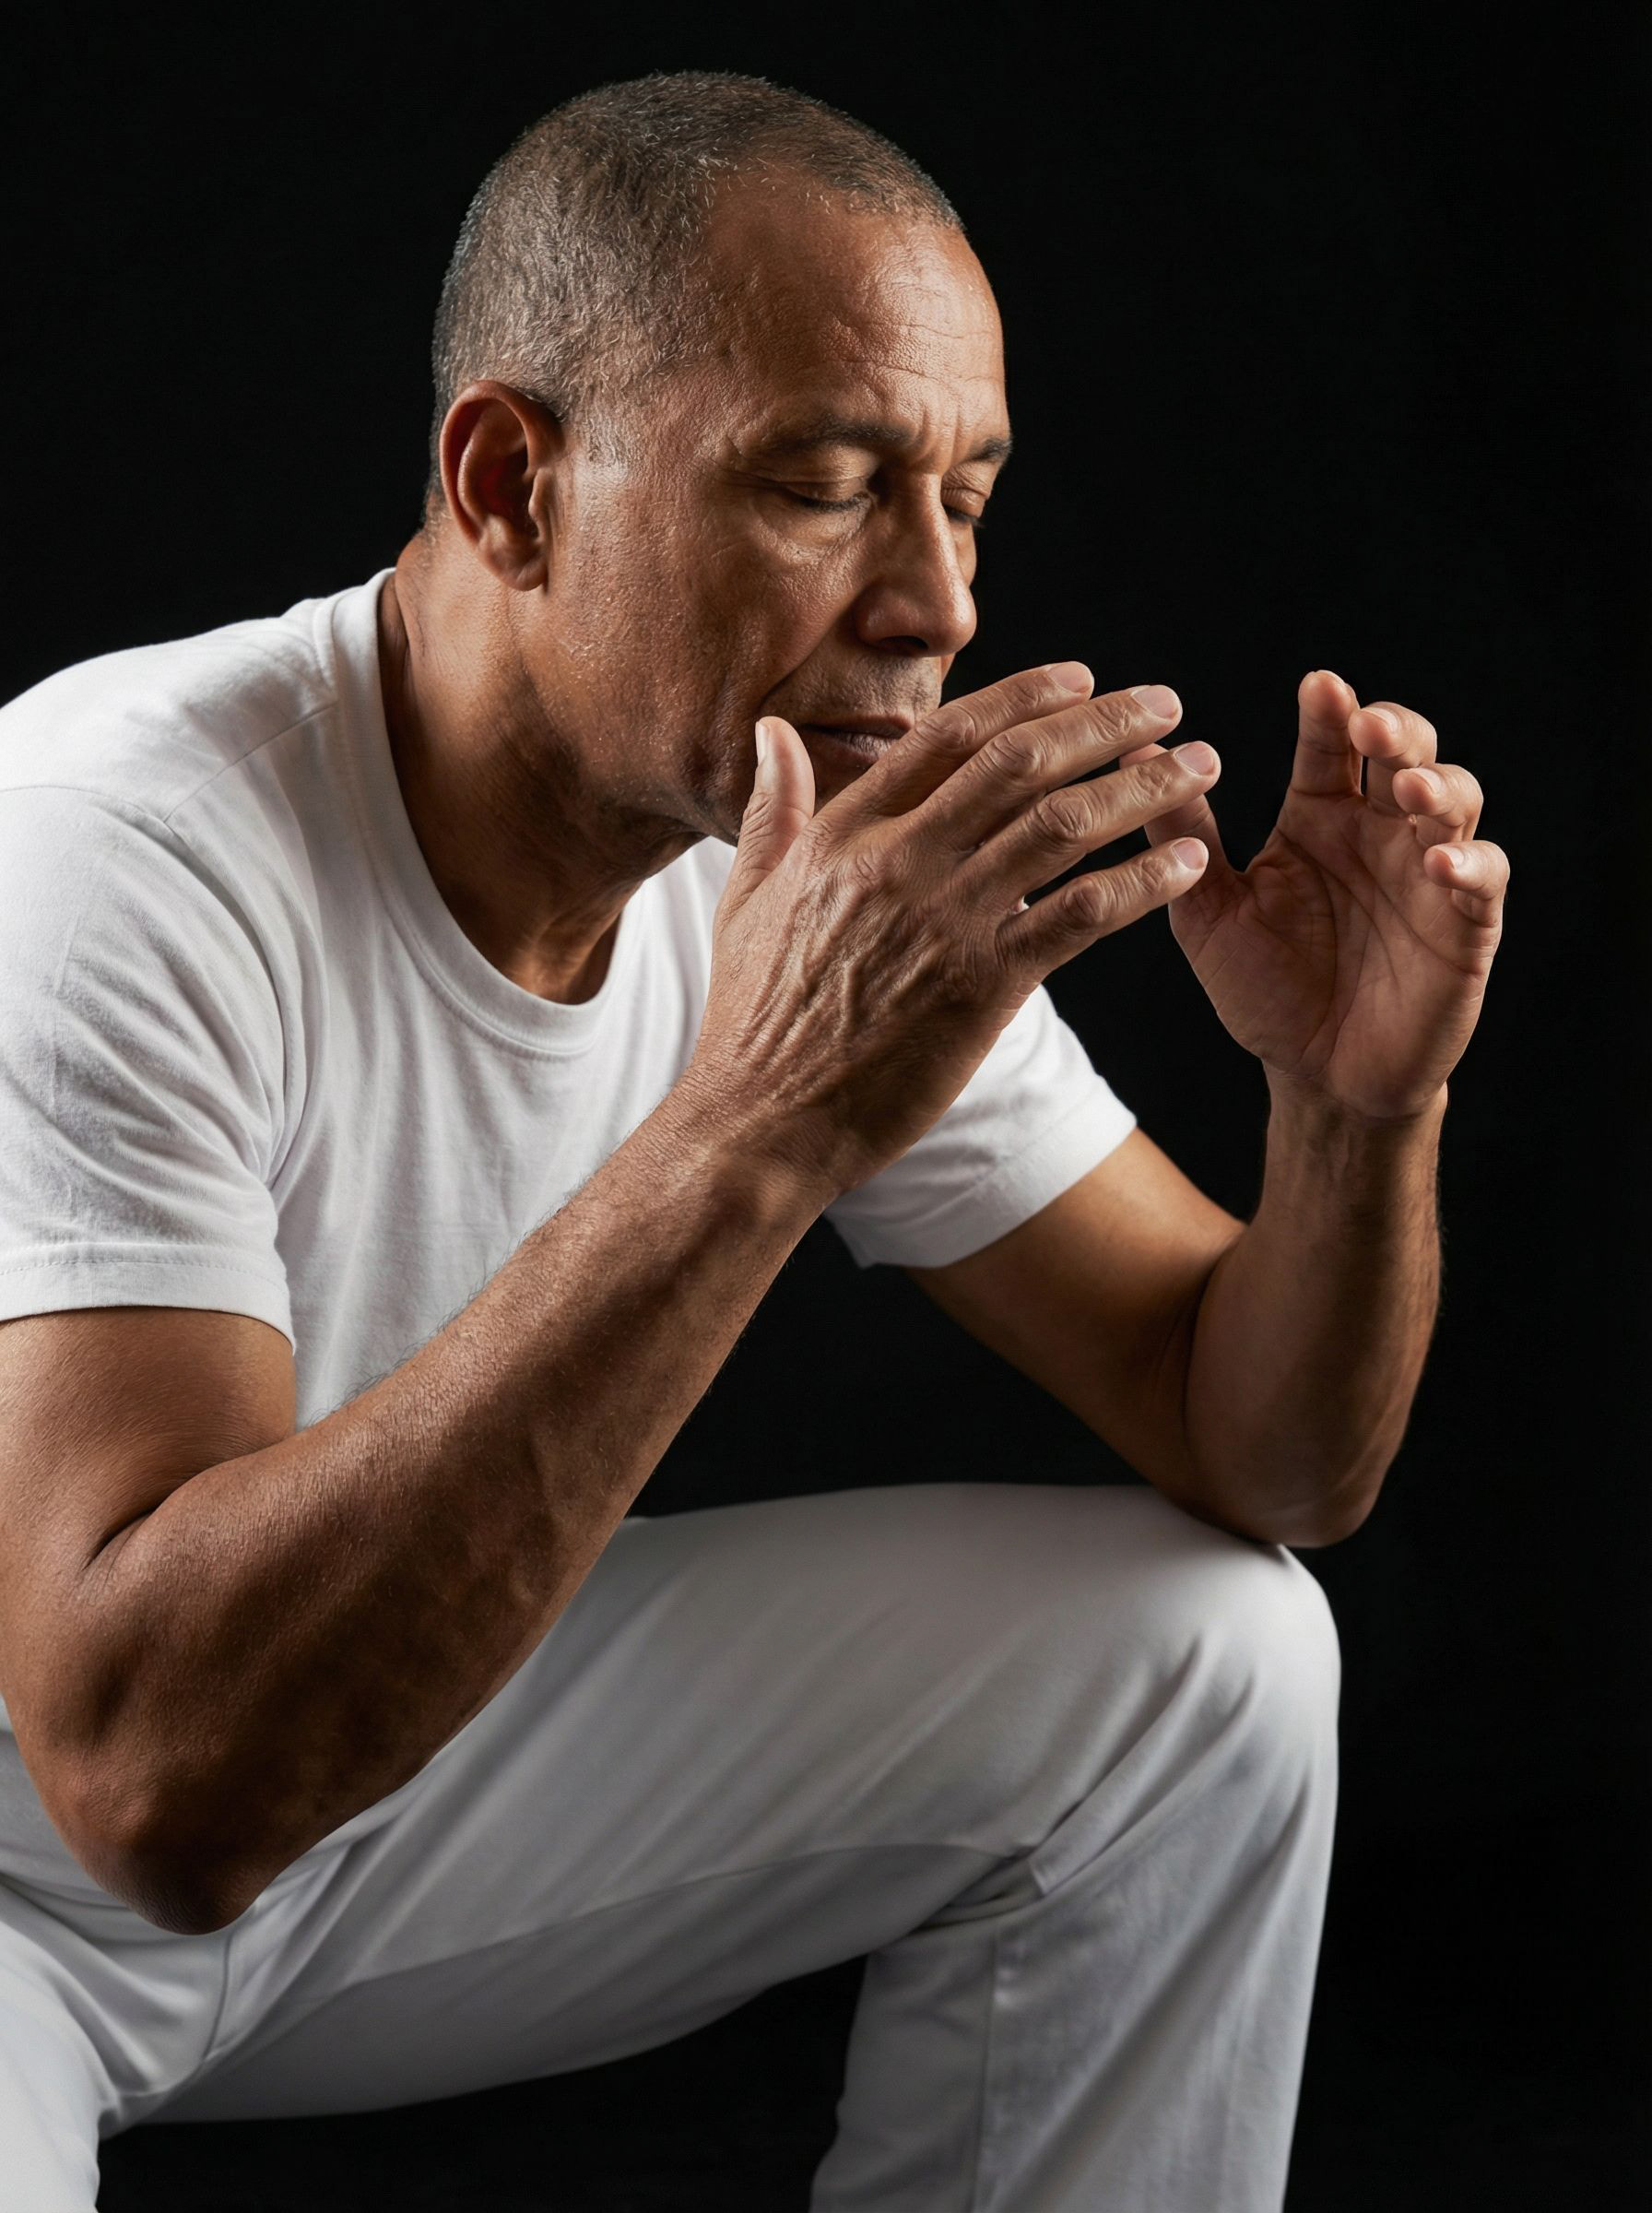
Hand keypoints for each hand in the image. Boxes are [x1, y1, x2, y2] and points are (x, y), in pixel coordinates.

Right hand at [682, 666, 1212, 1197]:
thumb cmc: (753, 1018)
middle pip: (1019, 763)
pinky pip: (1078, 916)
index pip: (948, 737)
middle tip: (1165, 704)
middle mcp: (899, 863)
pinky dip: (1140, 883)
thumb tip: (774, 728)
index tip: (1080, 678)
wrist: (762, 1120)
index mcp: (845, 835)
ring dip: (1141, 788)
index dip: (1023, 696)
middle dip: (1103, 722)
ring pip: (1062, 826)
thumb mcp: (747, 895)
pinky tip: (1186, 865)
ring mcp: (944, 922)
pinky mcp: (981, 986)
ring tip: (1198, 766)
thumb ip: (774, 807)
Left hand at [1117, 669, 1508, 1120]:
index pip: (1331, 747)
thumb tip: (1136, 756)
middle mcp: (1379, 832)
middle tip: (1369, 725)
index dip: (1329, 712)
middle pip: (1406, 751)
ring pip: (1456, 799)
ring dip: (1438, 784)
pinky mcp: (1465, 924)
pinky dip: (1469, 862)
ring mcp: (1428, 873)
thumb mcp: (1211, 914)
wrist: (1317, 1076)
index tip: (1318, 685)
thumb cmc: (1266, 991)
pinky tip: (1437, 862)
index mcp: (1320, 819)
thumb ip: (1182, 840)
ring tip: (1408, 787)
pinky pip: (1484, 878)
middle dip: (1396, 729)